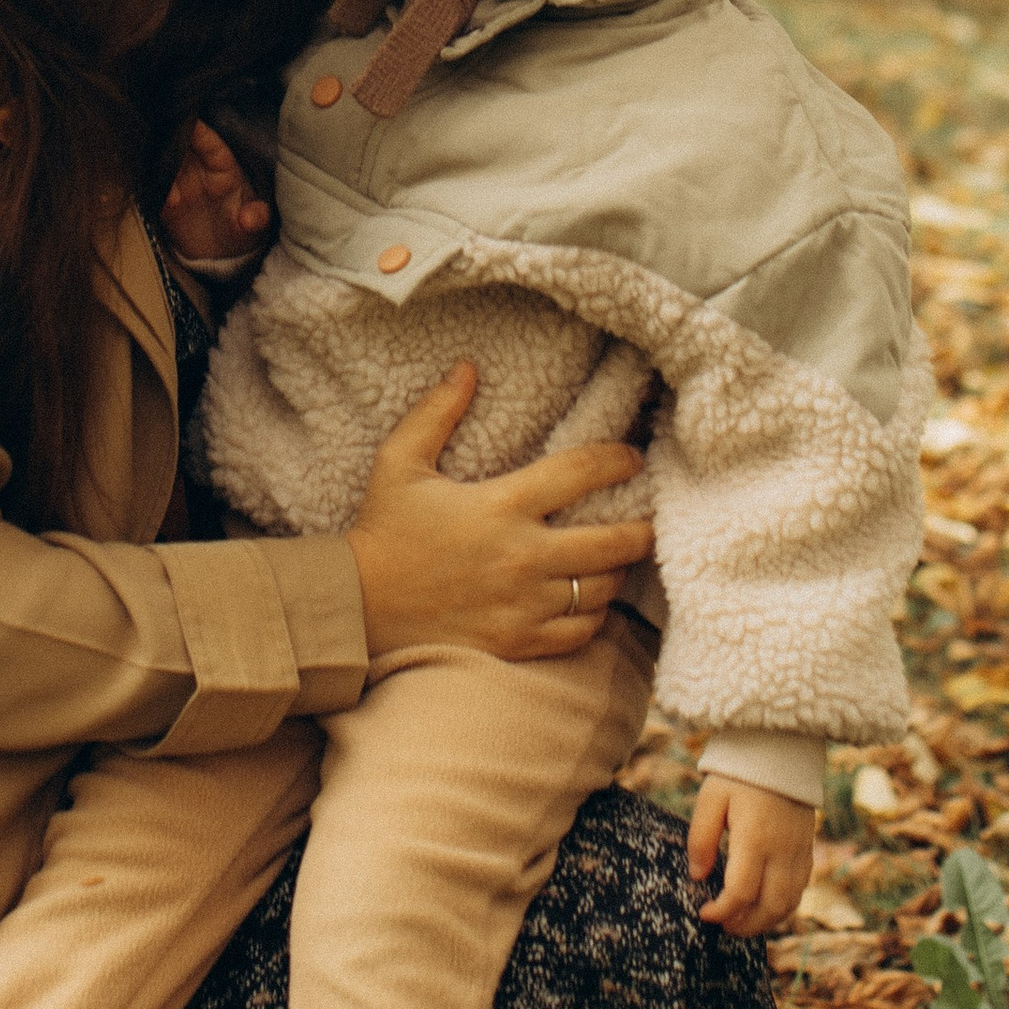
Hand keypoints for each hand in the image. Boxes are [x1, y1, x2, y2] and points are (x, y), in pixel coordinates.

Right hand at [160, 119, 271, 268]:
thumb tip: (249, 219)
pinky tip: (164, 201)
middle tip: (164, 133)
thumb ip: (256, 219)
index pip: (212, 145)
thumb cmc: (240, 231)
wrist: (219, 256)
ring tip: (166, 177)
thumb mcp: (253, 229)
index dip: (202, 133)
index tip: (191, 121)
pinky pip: (156, 190)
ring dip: (162, 166)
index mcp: (223, 169)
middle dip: (173, 137)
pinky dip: (156, 191)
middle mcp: (198, 170)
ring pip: (165, 164)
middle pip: (184, 146)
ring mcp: (179, 184)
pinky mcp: (164, 202)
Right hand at [347, 364, 655, 663]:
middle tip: (648, 521)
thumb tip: (467, 368)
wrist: (359, 607)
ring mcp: (523, 603)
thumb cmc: (383, 531)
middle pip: (611, 542)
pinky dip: (592, 616)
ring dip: (616, 572)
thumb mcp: (400, 462)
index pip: (580, 473)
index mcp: (500, 505)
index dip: (616, 461)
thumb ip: (437, 413)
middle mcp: (521, 556)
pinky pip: (579, 632)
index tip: (632, 459)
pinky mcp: (517, 640)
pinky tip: (589, 601)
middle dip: (640, 530)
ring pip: (600, 589)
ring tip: (618, 560)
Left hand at [687, 780, 815, 936]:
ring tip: (741, 923)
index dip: (721, 911)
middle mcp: (782, 850)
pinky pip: (800, 889)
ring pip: (789, 903)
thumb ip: (701, 839)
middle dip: (745, 926)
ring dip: (766, 921)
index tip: (704, 913)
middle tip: (723, 927)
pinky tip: (763, 905)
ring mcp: (799, 851)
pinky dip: (783, 906)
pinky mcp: (807, 849)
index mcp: (755, 838)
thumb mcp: (710, 800)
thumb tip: (697, 876)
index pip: (740, 892)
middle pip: (770, 907)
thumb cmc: (739, 775)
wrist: (780, 750)